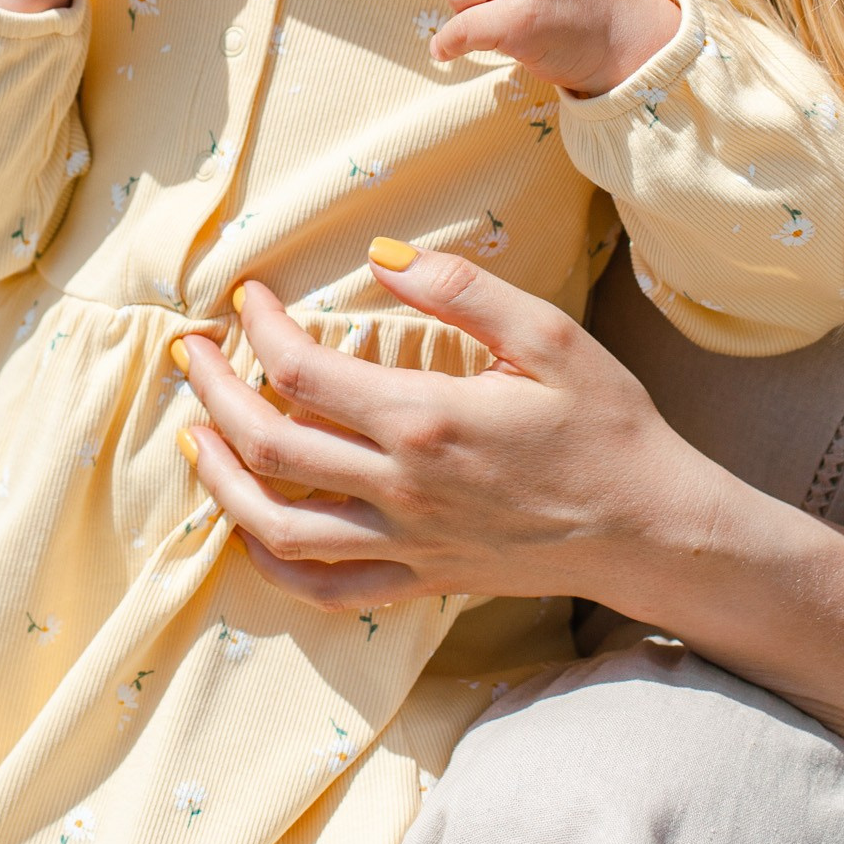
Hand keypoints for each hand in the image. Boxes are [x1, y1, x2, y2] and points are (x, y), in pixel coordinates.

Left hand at [175, 245, 707, 610]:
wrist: (652, 528)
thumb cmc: (608, 425)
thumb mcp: (549, 335)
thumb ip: (463, 289)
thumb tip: (381, 256)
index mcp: (426, 420)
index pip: (303, 371)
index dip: (260, 327)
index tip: (248, 295)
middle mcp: (402, 489)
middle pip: (268, 447)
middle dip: (211, 393)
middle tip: (190, 352)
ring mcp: (405, 543)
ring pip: (276, 528)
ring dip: (220, 480)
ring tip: (195, 434)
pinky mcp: (419, 579)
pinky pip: (324, 588)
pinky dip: (271, 563)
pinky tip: (249, 527)